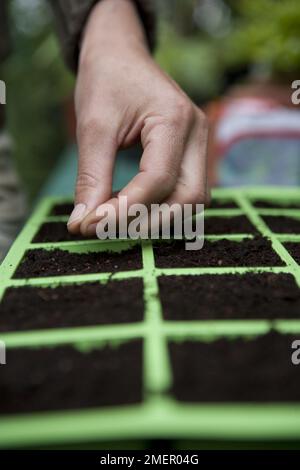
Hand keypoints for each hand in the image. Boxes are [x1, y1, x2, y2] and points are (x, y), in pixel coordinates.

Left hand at [67, 0, 208, 235]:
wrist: (121, 56)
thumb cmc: (107, 81)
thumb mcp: (93, 126)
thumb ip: (91, 177)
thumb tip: (82, 223)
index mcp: (176, 118)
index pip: (158, 178)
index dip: (125, 209)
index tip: (90, 226)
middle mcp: (198, 134)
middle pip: (188, 197)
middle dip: (148, 221)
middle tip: (105, 230)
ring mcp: (200, 145)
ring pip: (193, 201)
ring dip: (158, 219)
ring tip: (117, 222)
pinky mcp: (193, 155)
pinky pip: (187, 193)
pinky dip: (162, 209)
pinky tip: (132, 210)